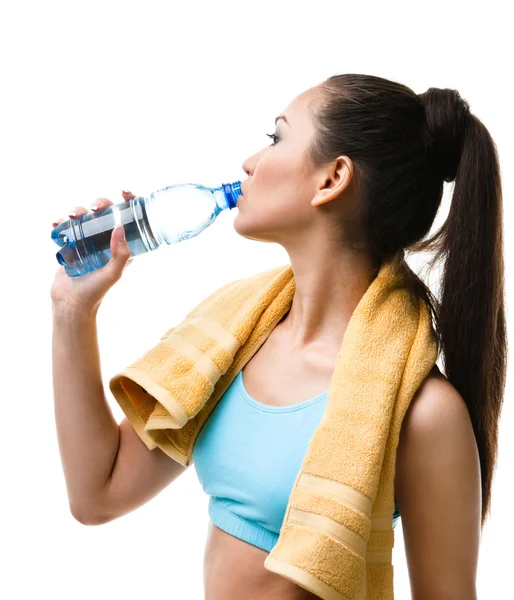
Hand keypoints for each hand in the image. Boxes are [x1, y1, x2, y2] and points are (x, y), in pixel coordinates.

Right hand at [51, 190, 135, 317]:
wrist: (71, 304)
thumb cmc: (96, 291)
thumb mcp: (113, 273)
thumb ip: (120, 254)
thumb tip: (120, 227)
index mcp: (121, 245)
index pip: (129, 219)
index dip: (129, 203)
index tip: (125, 193)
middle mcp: (106, 240)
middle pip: (105, 212)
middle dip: (100, 203)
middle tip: (95, 207)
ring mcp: (87, 241)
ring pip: (85, 216)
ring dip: (78, 209)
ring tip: (72, 215)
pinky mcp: (70, 245)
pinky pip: (66, 227)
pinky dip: (60, 222)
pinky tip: (57, 223)